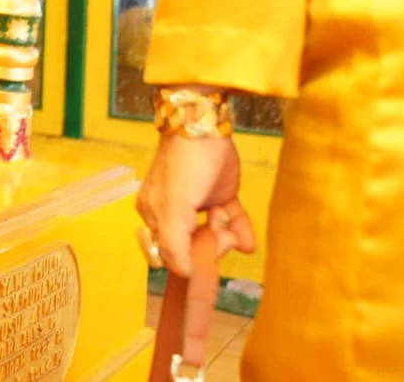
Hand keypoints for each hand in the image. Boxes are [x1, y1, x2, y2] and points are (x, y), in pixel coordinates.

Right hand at [136, 133, 256, 276]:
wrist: (205, 129)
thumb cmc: (183, 169)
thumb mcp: (173, 208)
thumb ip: (174, 245)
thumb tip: (183, 274)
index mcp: (155, 216)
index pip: (171, 254)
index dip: (190, 258)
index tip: (203, 247)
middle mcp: (175, 213)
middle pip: (196, 246)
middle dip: (212, 243)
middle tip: (217, 225)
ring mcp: (200, 204)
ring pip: (216, 235)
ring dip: (226, 233)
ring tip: (224, 213)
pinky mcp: (221, 195)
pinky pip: (233, 221)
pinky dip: (241, 231)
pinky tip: (247, 241)